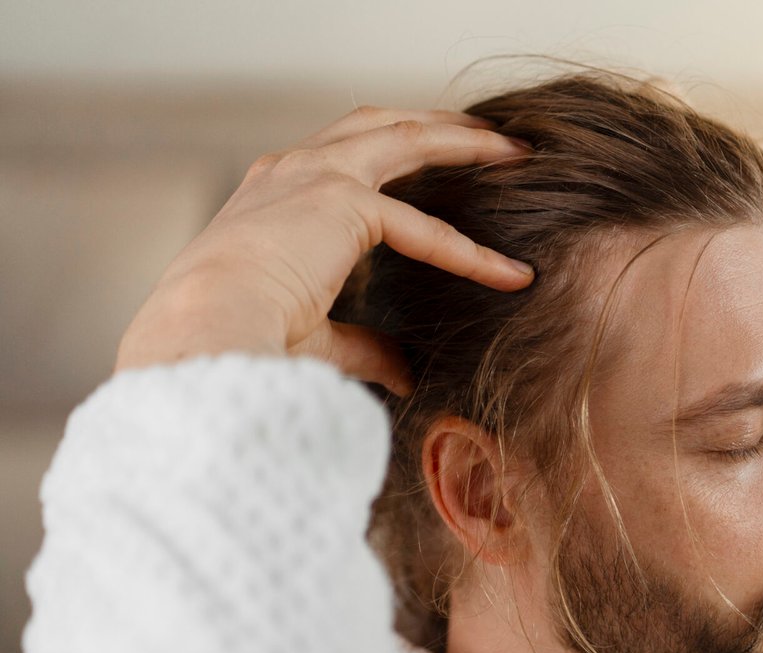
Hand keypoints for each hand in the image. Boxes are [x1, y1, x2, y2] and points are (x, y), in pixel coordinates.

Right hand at [113, 107, 536, 395]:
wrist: (204, 332)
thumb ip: (362, 346)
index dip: (402, 171)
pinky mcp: (342, 201)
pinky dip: (472, 252)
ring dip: (465, 141)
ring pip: (406, 137)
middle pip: (379, 125)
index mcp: (274, 195)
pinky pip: (424, 226)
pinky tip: (511, 274)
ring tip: (514, 152)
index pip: (347, 161)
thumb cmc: (239, 340)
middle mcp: (291, 171)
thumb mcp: (312, 338)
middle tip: (492, 137)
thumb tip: (404, 374)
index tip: (447, 183)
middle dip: (439, 125)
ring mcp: (314, 177)